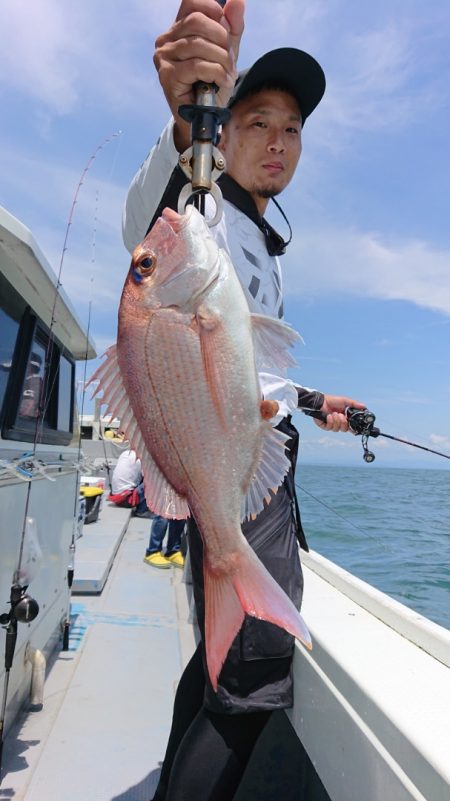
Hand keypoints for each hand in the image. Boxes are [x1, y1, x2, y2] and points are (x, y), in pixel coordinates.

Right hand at [154, 0, 244, 150]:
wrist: (203, 116)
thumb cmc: (211, 83)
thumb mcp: (226, 51)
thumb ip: (232, 27)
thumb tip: (237, 1)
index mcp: (178, 28)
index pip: (192, 2)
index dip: (213, 10)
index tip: (225, 30)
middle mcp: (166, 39)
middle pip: (197, 21)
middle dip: (221, 39)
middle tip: (229, 59)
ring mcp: (163, 57)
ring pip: (198, 44)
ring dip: (221, 60)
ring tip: (226, 74)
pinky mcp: (166, 76)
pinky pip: (197, 66)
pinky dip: (215, 73)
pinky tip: (220, 82)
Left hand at [314, 395, 365, 432]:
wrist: (320, 401)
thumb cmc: (331, 400)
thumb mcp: (345, 401)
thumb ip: (354, 404)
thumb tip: (364, 406)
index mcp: (344, 418)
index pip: (350, 426)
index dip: (353, 429)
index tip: (355, 429)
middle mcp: (338, 422)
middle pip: (344, 429)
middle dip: (344, 423)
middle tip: (341, 415)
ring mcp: (331, 425)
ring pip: (337, 429)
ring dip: (336, 421)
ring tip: (333, 413)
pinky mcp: (324, 426)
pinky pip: (330, 428)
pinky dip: (330, 421)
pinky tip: (329, 416)